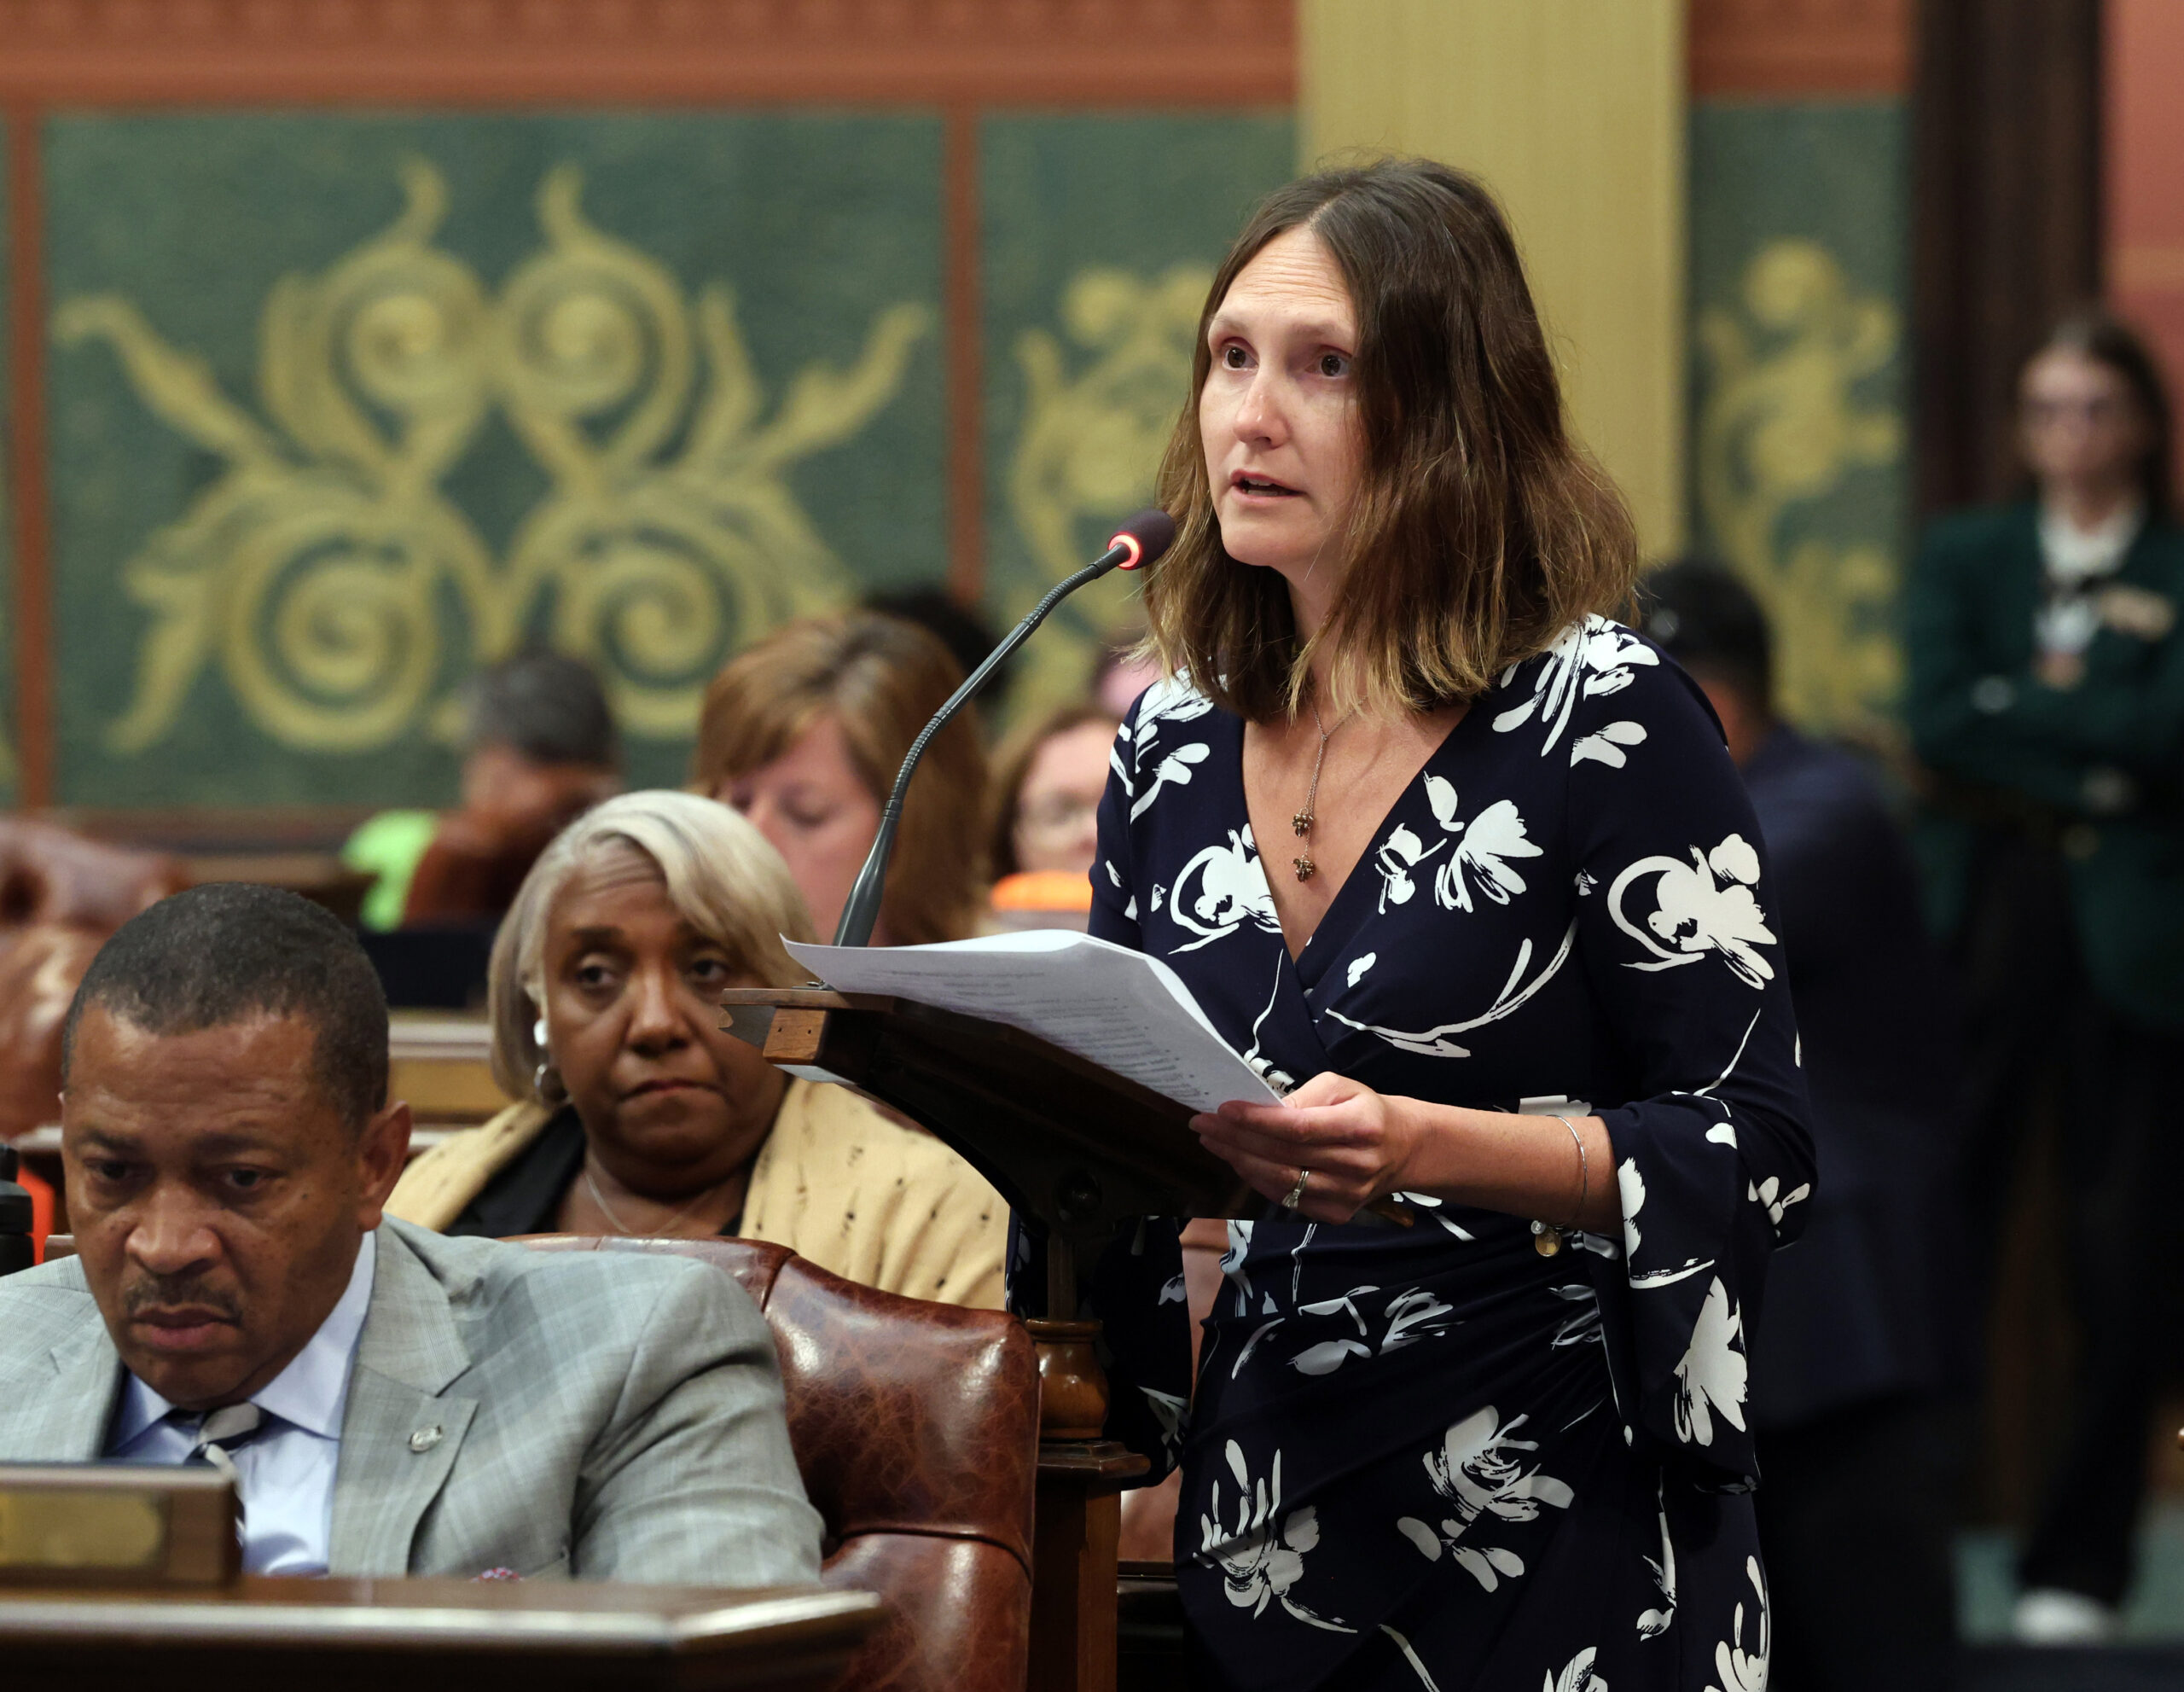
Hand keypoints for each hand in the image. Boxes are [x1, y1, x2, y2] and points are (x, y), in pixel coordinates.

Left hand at [1191, 1071, 1416, 1222]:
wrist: (1403, 1149)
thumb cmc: (1366, 1110)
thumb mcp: (1342, 1087)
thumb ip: (1304, 1097)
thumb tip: (1262, 1111)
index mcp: (1361, 1127)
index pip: (1299, 1128)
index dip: (1257, 1121)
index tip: (1222, 1109)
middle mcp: (1356, 1166)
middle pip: (1284, 1156)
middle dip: (1236, 1139)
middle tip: (1203, 1124)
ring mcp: (1346, 1196)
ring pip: (1281, 1182)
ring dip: (1240, 1161)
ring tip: (1213, 1141)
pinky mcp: (1337, 1214)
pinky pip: (1287, 1199)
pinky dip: (1258, 1180)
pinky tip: (1239, 1161)